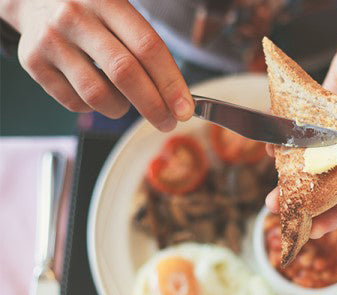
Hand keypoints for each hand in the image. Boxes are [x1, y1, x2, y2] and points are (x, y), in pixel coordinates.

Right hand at [5, 0, 193, 130]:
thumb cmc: (91, 10)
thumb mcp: (119, 9)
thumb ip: (146, 46)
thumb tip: (177, 97)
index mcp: (107, 0)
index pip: (148, 47)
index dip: (170, 82)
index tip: (185, 108)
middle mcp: (76, 17)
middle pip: (125, 73)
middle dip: (153, 106)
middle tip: (168, 122)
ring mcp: (51, 40)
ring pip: (97, 95)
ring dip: (120, 109)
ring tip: (125, 102)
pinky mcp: (33, 61)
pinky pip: (74, 102)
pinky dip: (93, 107)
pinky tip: (97, 92)